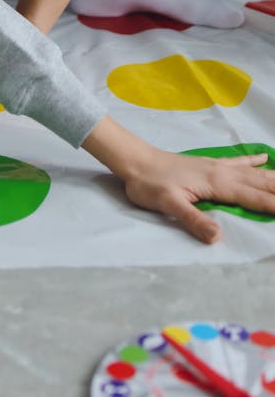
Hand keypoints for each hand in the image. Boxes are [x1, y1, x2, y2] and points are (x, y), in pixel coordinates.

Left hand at [123, 147, 274, 243]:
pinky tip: (264, 158)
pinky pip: (238, 163)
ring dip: (274, 179)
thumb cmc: (149, 184)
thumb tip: (218, 238)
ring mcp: (216, 167)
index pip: (255, 198)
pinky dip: (253, 161)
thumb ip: (194, 220)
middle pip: (261, 184)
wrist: (135, 160)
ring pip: (254, 174)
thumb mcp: (168, 205)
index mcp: (217, 184)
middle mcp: (222, 173)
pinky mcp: (209, 164)